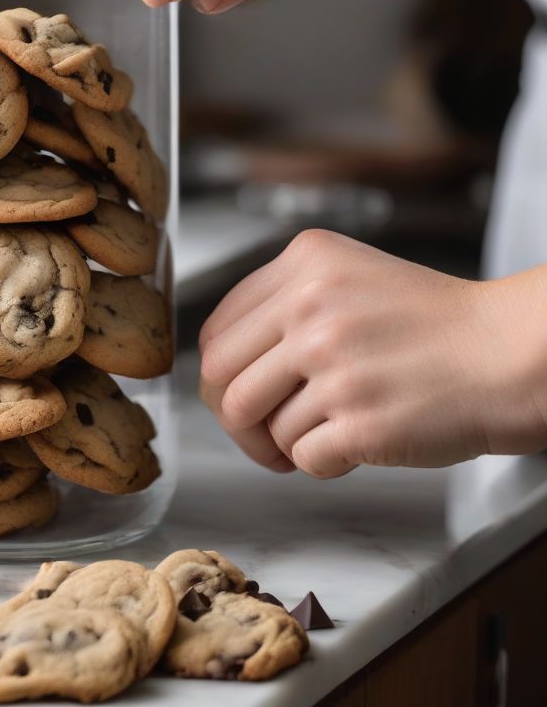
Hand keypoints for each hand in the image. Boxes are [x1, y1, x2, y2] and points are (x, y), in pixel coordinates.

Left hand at [199, 229, 546, 477]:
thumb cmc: (435, 324)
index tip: (237, 391)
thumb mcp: (350, 277)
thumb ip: (285, 304)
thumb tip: (224, 365)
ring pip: (257, 422)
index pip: (216, 330)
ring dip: (280, 443)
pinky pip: (301, 457)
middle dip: (235, 417)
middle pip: (220, 378)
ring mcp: (334, 364)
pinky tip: (351, 443)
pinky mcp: (359, 420)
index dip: (221, 373)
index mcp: (305, 263)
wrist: (509, 353)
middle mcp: (312, 308)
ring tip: (318, 435)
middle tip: (261, 431)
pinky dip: (320, 462)